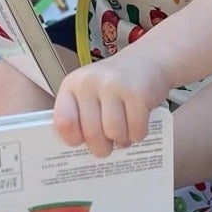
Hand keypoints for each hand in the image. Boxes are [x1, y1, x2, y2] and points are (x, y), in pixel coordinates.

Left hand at [53, 49, 170, 158]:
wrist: (147, 60)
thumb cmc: (115, 83)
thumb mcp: (90, 92)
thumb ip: (81, 115)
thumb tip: (79, 150)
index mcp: (72, 85)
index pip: (63, 121)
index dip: (73, 139)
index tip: (82, 142)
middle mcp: (90, 82)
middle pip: (91, 133)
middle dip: (101, 147)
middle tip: (107, 146)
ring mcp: (114, 85)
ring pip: (114, 133)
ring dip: (121, 140)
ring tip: (124, 134)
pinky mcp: (138, 92)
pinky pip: (136, 129)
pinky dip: (138, 134)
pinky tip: (137, 126)